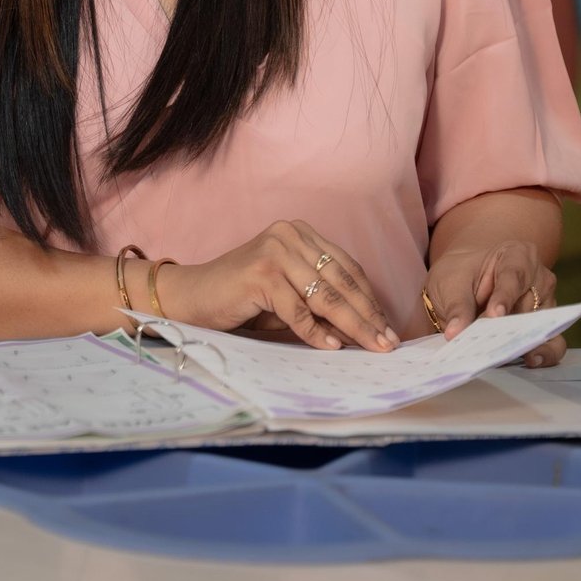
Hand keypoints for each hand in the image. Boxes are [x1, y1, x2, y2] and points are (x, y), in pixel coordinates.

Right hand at [158, 223, 399, 352]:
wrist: (192, 297)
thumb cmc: (242, 299)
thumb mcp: (288, 297)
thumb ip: (320, 304)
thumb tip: (364, 329)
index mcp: (300, 234)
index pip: (347, 268)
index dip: (369, 299)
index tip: (387, 327)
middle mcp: (290, 235)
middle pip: (341, 282)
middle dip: (368, 316)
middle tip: (388, 343)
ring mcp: (275, 252)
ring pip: (325, 295)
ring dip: (352, 325)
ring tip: (372, 347)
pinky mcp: (261, 273)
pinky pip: (297, 309)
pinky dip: (316, 331)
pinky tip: (332, 347)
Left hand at [419, 242, 562, 365]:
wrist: (466, 282)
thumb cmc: (461, 274)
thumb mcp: (450, 282)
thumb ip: (456, 306)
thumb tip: (456, 333)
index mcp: (518, 255)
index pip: (514, 275)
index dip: (505, 296)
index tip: (494, 315)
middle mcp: (539, 278)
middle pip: (529, 306)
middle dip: (512, 327)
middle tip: (494, 345)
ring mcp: (546, 304)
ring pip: (544, 327)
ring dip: (528, 344)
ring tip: (515, 358)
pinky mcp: (547, 329)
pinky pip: (553, 344)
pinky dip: (543, 354)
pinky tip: (530, 361)